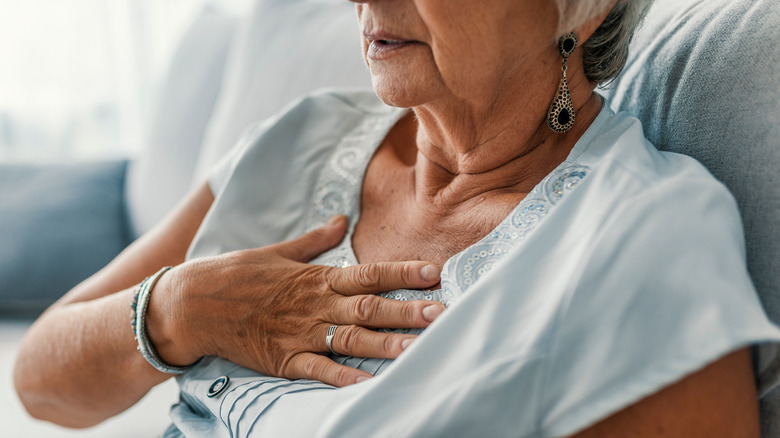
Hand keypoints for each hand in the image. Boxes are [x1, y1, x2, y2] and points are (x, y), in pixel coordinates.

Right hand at [146, 215, 443, 386]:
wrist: (193, 303)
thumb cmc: (237, 274)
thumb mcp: (278, 252)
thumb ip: (314, 240)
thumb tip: (341, 220)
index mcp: (317, 278)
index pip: (369, 274)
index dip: (403, 273)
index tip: (434, 272)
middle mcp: (315, 305)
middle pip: (370, 308)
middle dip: (407, 310)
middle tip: (441, 313)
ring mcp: (301, 334)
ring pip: (351, 340)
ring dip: (386, 344)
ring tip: (417, 348)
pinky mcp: (284, 359)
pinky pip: (319, 371)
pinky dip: (343, 379)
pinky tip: (369, 385)